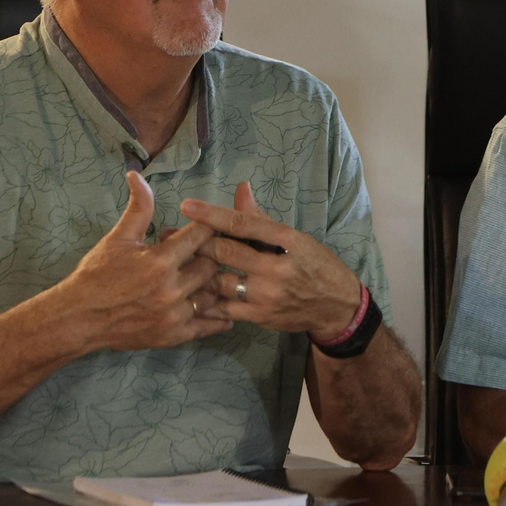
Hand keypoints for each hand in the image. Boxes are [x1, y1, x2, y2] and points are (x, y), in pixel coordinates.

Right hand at [56, 171, 230, 352]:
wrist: (79, 318)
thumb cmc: (97, 274)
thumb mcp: (118, 238)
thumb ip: (138, 207)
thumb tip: (137, 175)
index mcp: (159, 260)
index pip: (201, 236)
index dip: (209, 227)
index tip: (214, 224)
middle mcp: (170, 288)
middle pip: (211, 266)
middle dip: (212, 256)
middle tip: (214, 252)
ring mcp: (173, 314)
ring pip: (212, 295)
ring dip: (214, 286)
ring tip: (217, 278)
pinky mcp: (172, 335)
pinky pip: (206, 326)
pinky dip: (218, 319)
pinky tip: (225, 312)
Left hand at [182, 183, 361, 339]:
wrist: (336, 307)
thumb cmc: (315, 265)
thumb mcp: (296, 237)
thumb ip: (261, 218)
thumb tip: (240, 189)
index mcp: (287, 241)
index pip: (243, 223)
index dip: (212, 214)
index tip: (187, 205)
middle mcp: (277, 268)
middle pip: (226, 252)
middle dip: (195, 243)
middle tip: (169, 236)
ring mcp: (268, 295)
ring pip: (220, 281)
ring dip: (196, 272)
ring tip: (174, 264)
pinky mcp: (261, 317)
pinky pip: (224, 308)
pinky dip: (207, 299)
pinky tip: (190, 292)